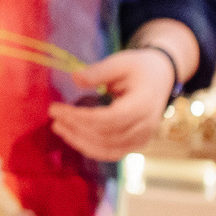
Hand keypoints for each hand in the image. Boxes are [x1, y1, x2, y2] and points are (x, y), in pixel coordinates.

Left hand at [48, 47, 182, 161]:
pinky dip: (91, 148)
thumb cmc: (139, 68)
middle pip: (105, 136)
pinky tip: (73, 137)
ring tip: (58, 127)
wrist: (162, 78)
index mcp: (143, 104)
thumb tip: (75, 78)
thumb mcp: (120, 62)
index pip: (108, 119)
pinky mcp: (137, 144)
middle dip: (75, 128)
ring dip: (79, 141)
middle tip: (53, 116)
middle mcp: (145, 126)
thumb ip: (98, 72)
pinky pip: (112, 153)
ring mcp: (143, 138)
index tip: (55, 108)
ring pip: (107, 149)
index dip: (80, 117)